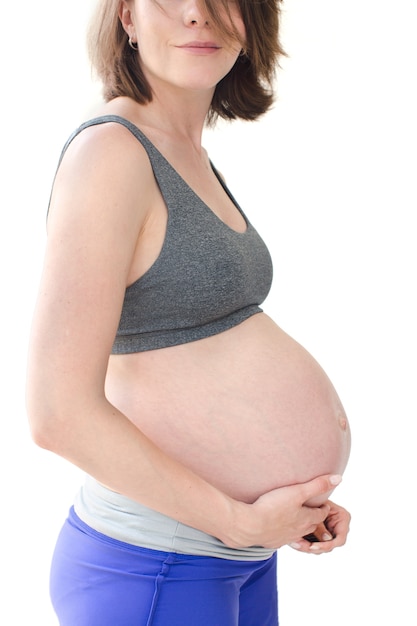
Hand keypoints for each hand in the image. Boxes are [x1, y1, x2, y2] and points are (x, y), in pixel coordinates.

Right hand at [228, 474, 342, 549]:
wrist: (250, 526)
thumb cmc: (273, 507)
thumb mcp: (297, 491)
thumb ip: (317, 485)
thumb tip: (338, 479)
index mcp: (306, 518)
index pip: (321, 514)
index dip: (323, 508)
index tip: (324, 504)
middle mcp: (298, 530)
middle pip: (312, 525)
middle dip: (314, 518)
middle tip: (313, 511)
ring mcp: (285, 537)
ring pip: (298, 534)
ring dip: (300, 527)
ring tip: (297, 520)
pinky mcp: (272, 541)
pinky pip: (282, 539)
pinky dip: (284, 534)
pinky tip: (278, 529)